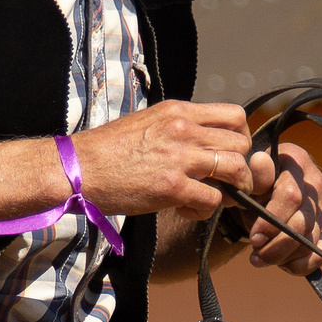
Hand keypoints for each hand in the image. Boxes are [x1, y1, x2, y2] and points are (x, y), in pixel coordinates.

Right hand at [71, 100, 274, 220]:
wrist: (79, 169)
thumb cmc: (108, 150)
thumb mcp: (148, 122)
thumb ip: (178, 127)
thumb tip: (201, 140)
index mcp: (178, 111)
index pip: (234, 114)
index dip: (241, 136)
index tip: (231, 152)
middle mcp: (184, 129)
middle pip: (241, 143)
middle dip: (241, 166)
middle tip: (227, 181)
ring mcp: (180, 158)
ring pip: (236, 169)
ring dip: (233, 188)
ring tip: (215, 196)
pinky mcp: (173, 186)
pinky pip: (213, 199)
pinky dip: (207, 209)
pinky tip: (187, 209)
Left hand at [239, 142, 321, 276]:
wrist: (260, 196)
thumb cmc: (253, 185)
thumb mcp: (248, 179)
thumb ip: (253, 175)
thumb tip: (259, 162)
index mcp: (297, 162)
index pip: (291, 196)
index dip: (272, 221)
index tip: (255, 237)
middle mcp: (316, 183)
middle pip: (303, 223)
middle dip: (277, 245)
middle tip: (256, 255)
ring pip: (310, 241)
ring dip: (283, 256)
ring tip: (260, 258)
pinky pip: (320, 254)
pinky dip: (301, 265)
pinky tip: (283, 264)